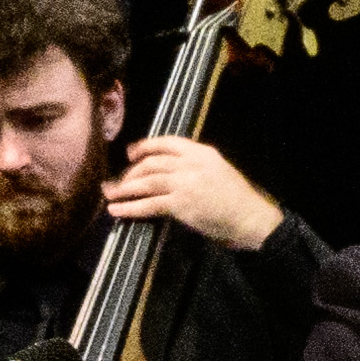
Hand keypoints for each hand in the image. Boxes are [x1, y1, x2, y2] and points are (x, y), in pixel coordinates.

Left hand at [104, 136, 285, 250]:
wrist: (250, 217)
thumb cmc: (237, 198)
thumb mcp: (218, 170)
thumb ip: (195, 166)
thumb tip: (169, 171)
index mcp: (202, 152)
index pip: (167, 143)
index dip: (145, 146)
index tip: (131, 153)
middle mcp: (191, 163)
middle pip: (152, 162)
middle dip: (131, 172)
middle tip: (119, 181)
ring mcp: (185, 183)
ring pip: (147, 182)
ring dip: (124, 188)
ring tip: (110, 194)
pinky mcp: (181, 204)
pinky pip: (149, 204)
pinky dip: (130, 207)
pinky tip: (118, 210)